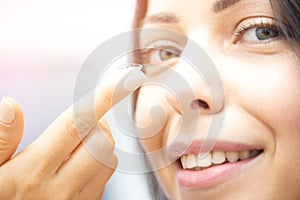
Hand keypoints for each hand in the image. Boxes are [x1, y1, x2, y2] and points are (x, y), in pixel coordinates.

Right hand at [0, 66, 146, 199]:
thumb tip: (12, 106)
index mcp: (33, 172)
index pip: (77, 124)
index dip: (105, 96)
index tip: (128, 77)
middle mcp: (60, 189)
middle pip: (102, 141)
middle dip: (96, 124)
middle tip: (76, 125)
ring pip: (109, 161)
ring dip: (99, 145)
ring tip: (74, 147)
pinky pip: (105, 180)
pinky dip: (98, 165)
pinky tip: (76, 167)